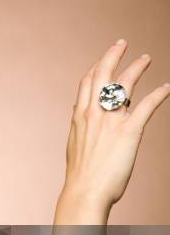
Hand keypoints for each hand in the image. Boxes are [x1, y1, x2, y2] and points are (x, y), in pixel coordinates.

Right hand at [63, 39, 169, 207]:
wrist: (85, 191)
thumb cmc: (81, 174)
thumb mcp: (74, 144)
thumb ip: (80, 126)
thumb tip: (78, 114)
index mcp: (80, 115)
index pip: (87, 81)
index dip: (96, 65)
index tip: (103, 58)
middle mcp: (94, 112)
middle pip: (103, 73)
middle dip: (113, 54)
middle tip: (123, 43)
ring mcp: (111, 120)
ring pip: (124, 83)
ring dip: (137, 67)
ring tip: (146, 58)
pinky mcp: (129, 132)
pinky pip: (147, 105)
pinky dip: (159, 94)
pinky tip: (166, 87)